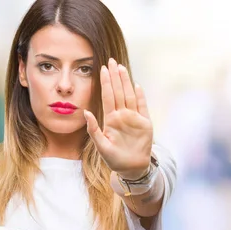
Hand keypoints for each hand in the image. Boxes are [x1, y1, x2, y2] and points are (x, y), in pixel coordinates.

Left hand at [84, 58, 152, 179]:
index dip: (106, 83)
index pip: (107, 97)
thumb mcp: (101, 146)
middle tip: (112, 60)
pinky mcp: (145, 124)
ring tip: (122, 68)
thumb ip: (93, 130)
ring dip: (126, 82)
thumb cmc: (115, 159)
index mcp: (110, 119)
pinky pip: (143, 107)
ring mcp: (134, 118)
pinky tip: (137, 85)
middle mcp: (122, 116)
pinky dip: (141, 96)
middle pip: (119, 92)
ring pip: (130, 96)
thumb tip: (86, 112)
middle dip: (115, 76)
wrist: (132, 168)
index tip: (102, 68)